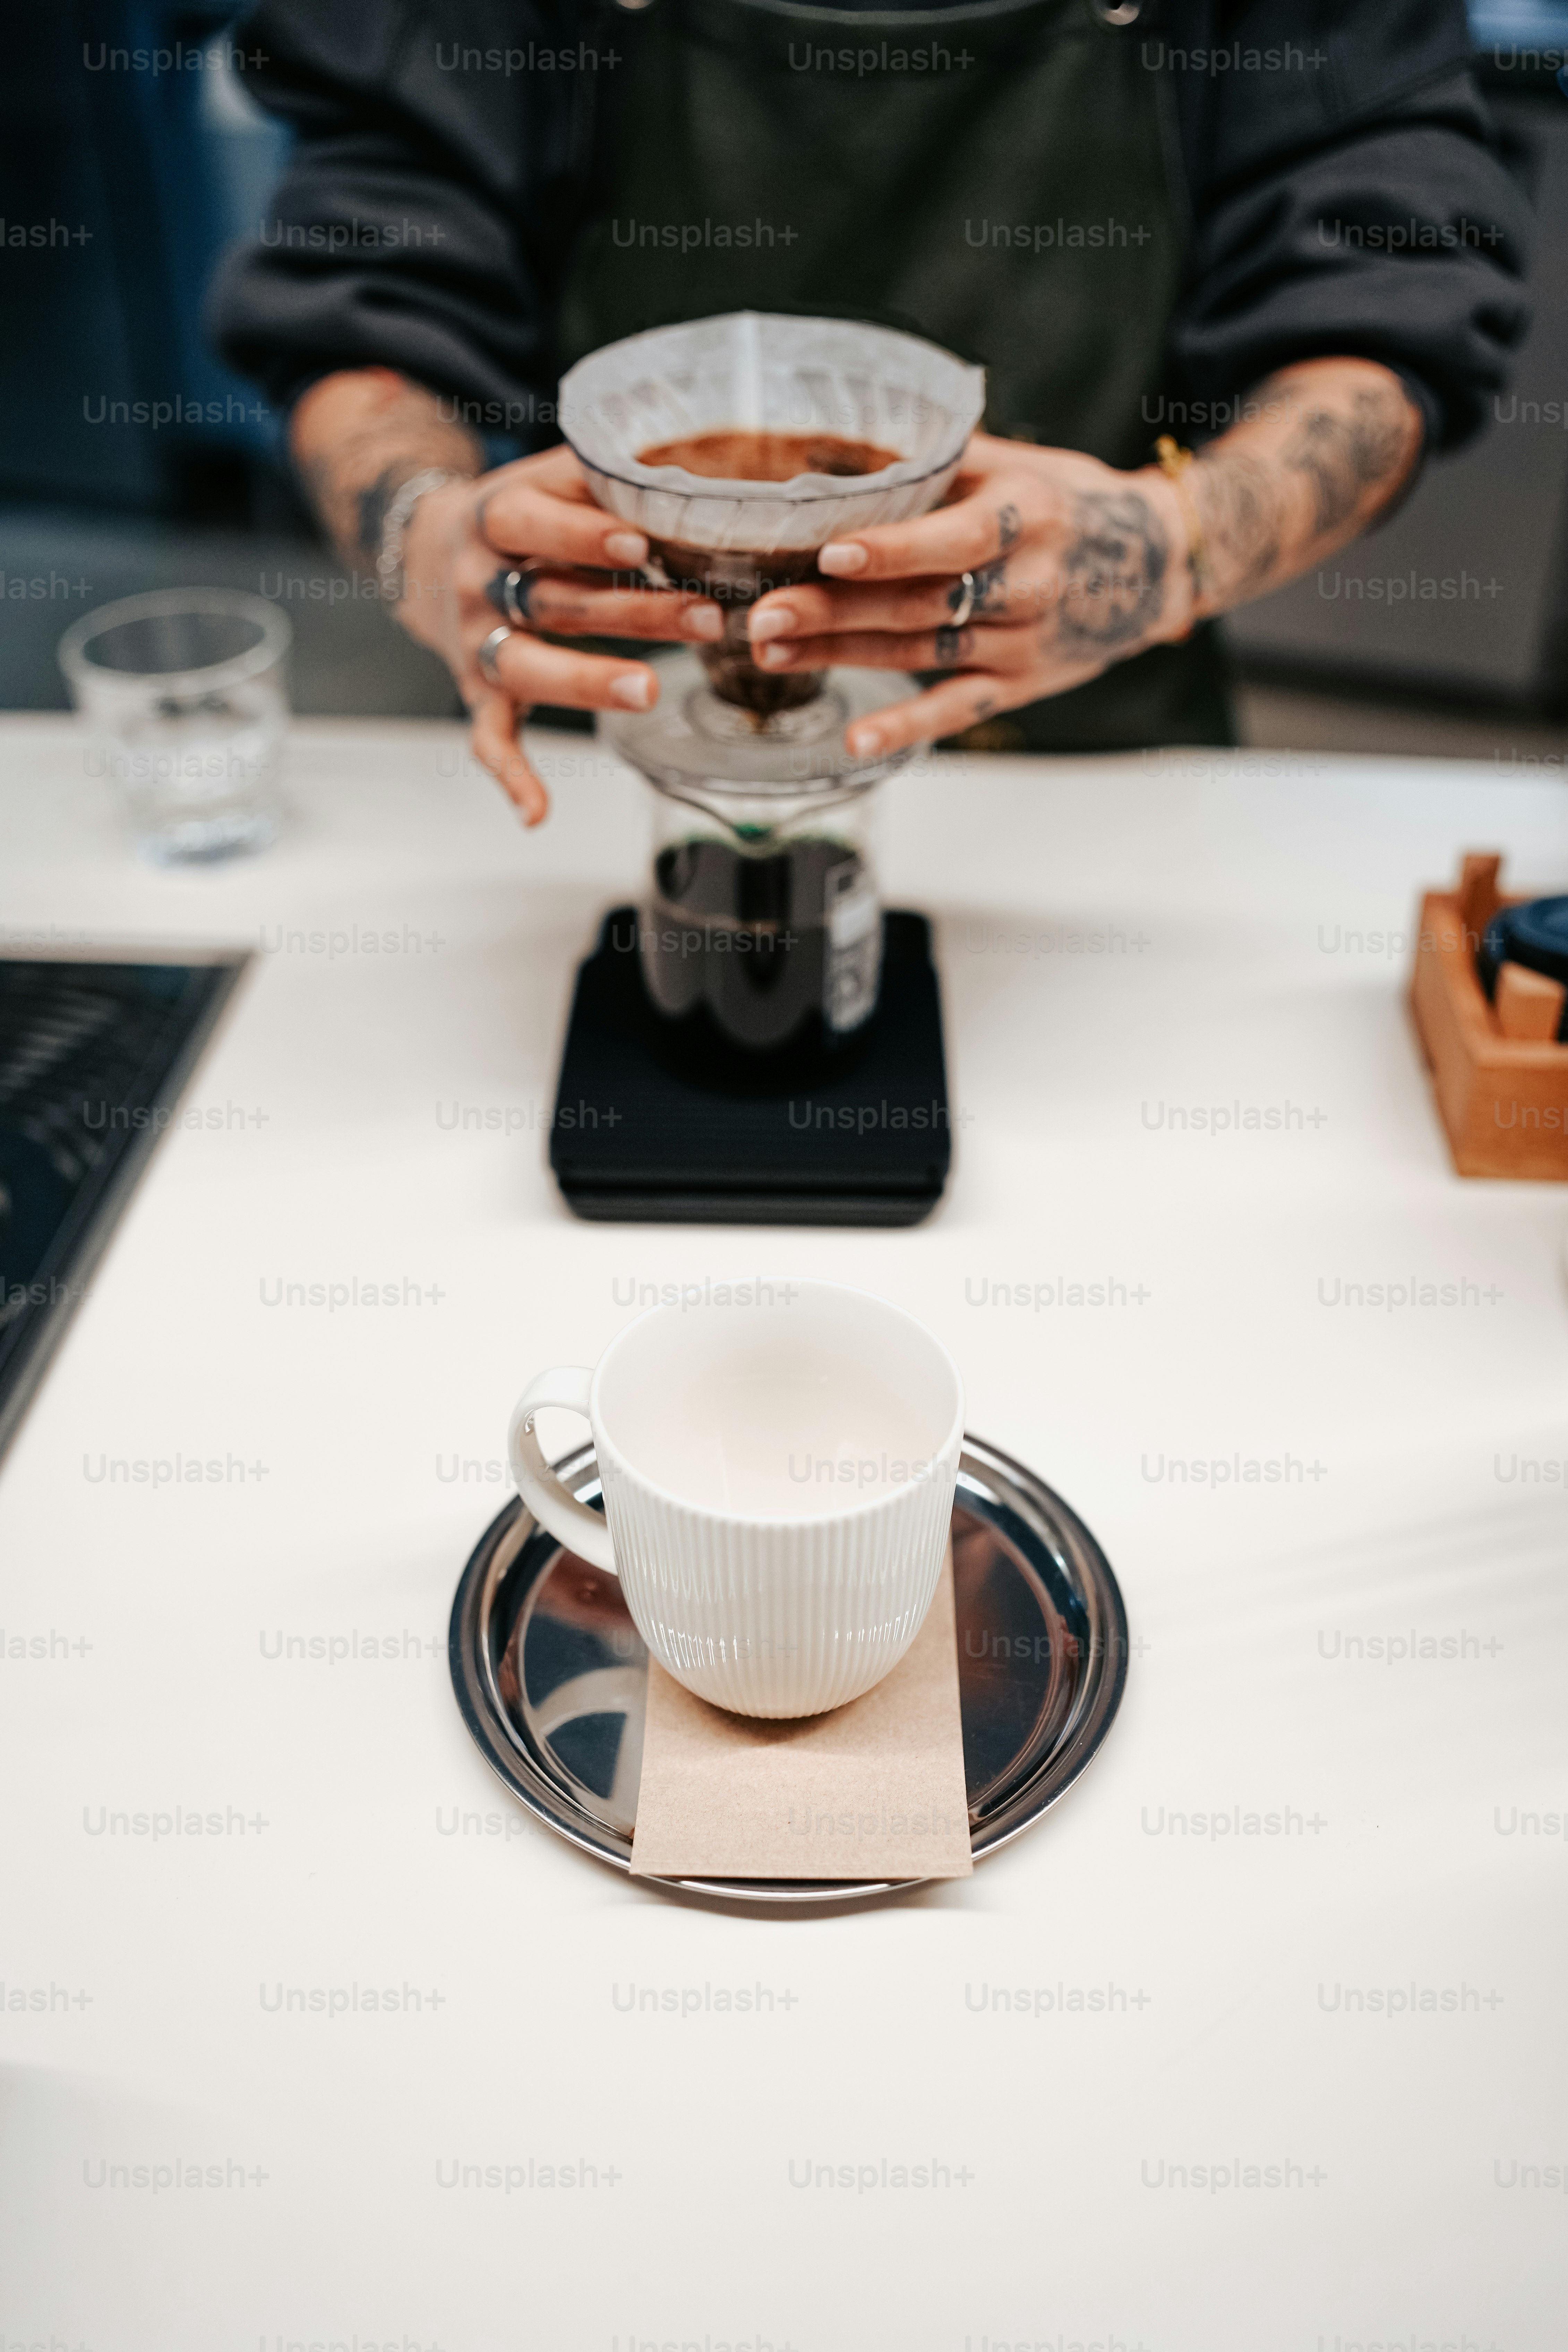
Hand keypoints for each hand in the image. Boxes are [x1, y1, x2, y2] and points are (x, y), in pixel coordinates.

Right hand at [398, 445, 721, 822]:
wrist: (423, 549)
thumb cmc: (516, 514)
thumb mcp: (542, 477)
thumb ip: (599, 471)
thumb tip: (684, 463)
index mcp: (495, 519)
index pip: (532, 521)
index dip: (583, 533)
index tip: (641, 542)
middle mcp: (481, 584)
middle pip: (554, 599)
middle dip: (632, 612)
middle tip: (704, 619)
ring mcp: (477, 642)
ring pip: (530, 666)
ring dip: (589, 681)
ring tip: (649, 690)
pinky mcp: (477, 690)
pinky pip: (490, 737)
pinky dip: (510, 776)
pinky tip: (537, 813)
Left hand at [744, 433, 1194, 757]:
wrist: (1157, 563)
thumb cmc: (1069, 504)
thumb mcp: (1021, 464)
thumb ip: (944, 456)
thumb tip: (852, 439)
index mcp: (1025, 517)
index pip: (950, 540)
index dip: (889, 550)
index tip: (827, 554)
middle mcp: (1026, 585)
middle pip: (917, 603)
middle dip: (833, 613)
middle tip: (762, 617)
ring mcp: (1022, 642)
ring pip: (919, 653)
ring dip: (842, 657)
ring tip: (773, 651)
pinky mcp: (1019, 685)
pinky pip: (955, 710)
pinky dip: (907, 728)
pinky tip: (856, 740)